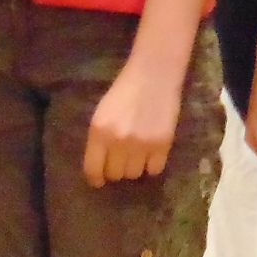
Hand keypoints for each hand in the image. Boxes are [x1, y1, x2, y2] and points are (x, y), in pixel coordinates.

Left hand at [85, 52, 180, 187]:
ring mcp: (141, 144)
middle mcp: (118, 141)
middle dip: (116, 170)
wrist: (154, 75)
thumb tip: (100, 167)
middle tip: (121, 161)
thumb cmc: (125, 91)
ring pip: (134, 174)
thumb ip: (99, 139)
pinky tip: (151, 154)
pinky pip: (154, 170)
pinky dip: (152, 165)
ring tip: (137, 154)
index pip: (93, 169)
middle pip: (115, 174)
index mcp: (99, 132)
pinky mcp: (162, 145)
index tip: (99, 181)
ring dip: (134, 167)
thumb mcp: (102, 113)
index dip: (96, 178)